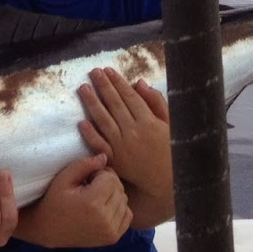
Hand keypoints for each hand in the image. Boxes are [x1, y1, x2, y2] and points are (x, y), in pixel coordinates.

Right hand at [15, 152, 131, 247]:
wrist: (49, 230)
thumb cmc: (54, 201)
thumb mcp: (63, 178)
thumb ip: (85, 164)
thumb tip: (105, 157)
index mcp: (92, 204)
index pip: (110, 178)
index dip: (99, 173)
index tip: (87, 178)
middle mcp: (104, 220)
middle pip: (119, 189)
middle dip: (107, 183)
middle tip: (90, 186)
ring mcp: (110, 231)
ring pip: (125, 201)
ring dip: (113, 195)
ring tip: (96, 197)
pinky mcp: (113, 238)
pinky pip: (127, 215)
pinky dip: (119, 208)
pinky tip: (104, 207)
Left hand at [77, 68, 170, 192]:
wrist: (167, 181)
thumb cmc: (170, 150)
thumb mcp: (170, 124)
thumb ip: (156, 103)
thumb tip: (139, 83)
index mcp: (149, 122)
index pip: (130, 97)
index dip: (118, 83)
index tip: (108, 70)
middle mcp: (134, 132)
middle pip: (115, 105)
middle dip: (103, 86)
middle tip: (93, 72)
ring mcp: (122, 147)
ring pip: (104, 121)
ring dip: (92, 103)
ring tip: (83, 88)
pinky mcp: (115, 160)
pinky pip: (100, 145)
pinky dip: (90, 134)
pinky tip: (81, 122)